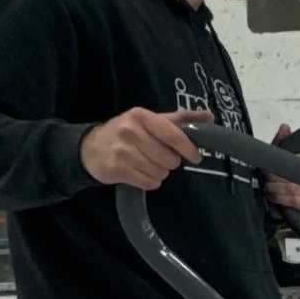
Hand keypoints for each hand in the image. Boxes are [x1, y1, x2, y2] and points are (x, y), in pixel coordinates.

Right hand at [82, 108, 210, 189]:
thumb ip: (180, 119)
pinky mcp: (117, 169)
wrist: (89, 148)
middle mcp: (130, 131)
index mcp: (141, 116)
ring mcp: (122, 151)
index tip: (196, 157)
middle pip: (170, 158)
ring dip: (159, 172)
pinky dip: (150, 181)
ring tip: (146, 164)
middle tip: (158, 157)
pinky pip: (149, 183)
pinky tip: (139, 172)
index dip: (189, 148)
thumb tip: (210, 115)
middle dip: (170, 162)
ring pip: (161, 172)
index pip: (173, 135)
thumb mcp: (150, 120)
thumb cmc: (126, 133)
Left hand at [265, 124, 299, 214]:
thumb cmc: (275, 181)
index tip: (267, 171)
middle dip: (275, 178)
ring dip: (275, 189)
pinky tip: (273, 198)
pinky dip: (281, 199)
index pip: (298, 160)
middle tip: (266, 181)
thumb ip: (278, 143)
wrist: (273, 206)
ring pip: (293, 188)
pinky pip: (295, 200)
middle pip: (294, 175)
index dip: (281, 166)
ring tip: (268, 190)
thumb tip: (285, 126)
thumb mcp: (274, 160)